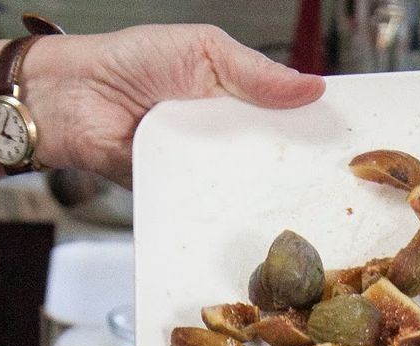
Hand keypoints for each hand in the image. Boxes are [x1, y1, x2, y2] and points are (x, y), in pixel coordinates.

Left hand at [30, 25, 325, 185]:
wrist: (76, 99)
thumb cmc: (132, 62)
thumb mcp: (203, 51)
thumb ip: (254, 72)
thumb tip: (312, 87)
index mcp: (235, 98)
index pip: (283, 117)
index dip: (311, 129)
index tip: (343, 143)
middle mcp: (223, 138)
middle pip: (271, 160)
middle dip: (297, 171)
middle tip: (332, 185)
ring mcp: (203, 169)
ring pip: (244, 187)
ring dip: (264, 195)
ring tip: (300, 208)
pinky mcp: (182, 196)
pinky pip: (210, 207)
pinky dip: (226, 212)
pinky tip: (250, 219)